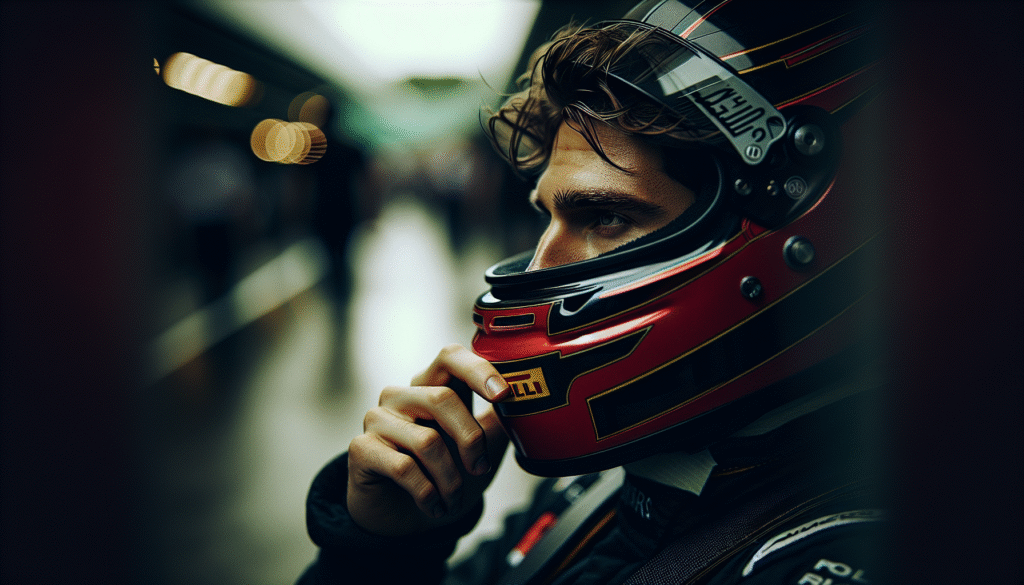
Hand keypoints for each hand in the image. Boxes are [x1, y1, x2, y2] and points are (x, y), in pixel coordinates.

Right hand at [347, 344, 510, 535]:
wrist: (408, 520)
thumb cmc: (445, 475)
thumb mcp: (482, 447)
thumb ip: (499, 420)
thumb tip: (527, 401)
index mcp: (432, 387)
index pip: (450, 357)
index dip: (477, 370)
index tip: (503, 394)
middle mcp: (402, 396)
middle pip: (442, 399)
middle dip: (471, 440)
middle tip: (480, 468)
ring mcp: (377, 419)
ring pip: (426, 440)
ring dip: (450, 478)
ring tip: (454, 499)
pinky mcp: (362, 449)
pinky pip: (404, 467)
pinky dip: (428, 493)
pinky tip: (434, 506)